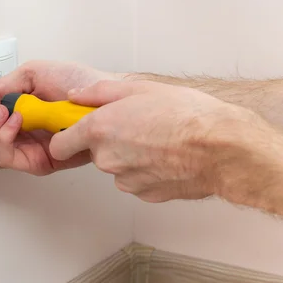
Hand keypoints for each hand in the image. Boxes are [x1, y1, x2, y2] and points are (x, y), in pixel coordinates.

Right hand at [0, 60, 119, 174]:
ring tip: (1, 111)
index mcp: (10, 116)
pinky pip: (7, 159)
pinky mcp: (38, 163)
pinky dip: (4, 137)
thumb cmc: (74, 83)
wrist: (102, 94)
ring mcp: (25, 152)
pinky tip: (16, 120)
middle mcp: (14, 137)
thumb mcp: (31, 75)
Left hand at [49, 80, 257, 201]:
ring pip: (118, 167)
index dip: (67, 137)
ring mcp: (126, 180)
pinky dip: (147, 171)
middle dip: (109, 141)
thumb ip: (99, 93)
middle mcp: (107, 158)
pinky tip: (168, 157)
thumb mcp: (140, 88)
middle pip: (94, 153)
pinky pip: (137, 180)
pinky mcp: (145, 194)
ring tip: (160, 140)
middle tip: (138, 125)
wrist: (222, 148)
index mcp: (100, 130)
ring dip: (130, 156)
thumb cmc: (187, 115)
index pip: (60, 144)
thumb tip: (76, 97)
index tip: (77, 130)